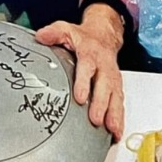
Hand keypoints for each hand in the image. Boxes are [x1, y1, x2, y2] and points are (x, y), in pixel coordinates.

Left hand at [35, 3, 124, 140]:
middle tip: (95, 120)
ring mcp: (112, 77)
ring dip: (114, 113)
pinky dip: (120, 117)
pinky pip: (119, 102)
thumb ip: (54, 33)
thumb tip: (41, 36)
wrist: (104, 35)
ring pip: (115, 96)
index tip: (80, 98)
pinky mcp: (116, 86)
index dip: (84, 82)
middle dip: (101, 104)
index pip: (87, 68)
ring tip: (112, 130)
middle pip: (104, 86)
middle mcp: (104, 66)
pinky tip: (116, 132)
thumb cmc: (83, 37)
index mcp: (90, 53)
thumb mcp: (66, 30)